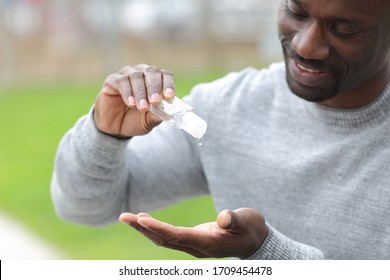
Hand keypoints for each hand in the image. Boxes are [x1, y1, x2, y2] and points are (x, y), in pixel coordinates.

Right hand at [94, 64, 174, 137]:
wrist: (114, 127)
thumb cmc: (135, 120)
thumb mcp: (148, 120)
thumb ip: (157, 115)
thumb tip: (170, 114)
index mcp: (156, 80)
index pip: (165, 75)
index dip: (169, 84)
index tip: (169, 96)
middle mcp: (142, 73)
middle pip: (151, 72)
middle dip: (155, 87)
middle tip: (155, 101)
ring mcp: (126, 75)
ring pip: (136, 76)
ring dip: (141, 93)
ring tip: (143, 108)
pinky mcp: (112, 80)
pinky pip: (121, 81)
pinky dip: (128, 93)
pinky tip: (131, 104)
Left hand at [119, 208, 268, 258]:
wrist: (255, 241)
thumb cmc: (251, 229)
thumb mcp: (246, 221)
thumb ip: (233, 220)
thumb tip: (222, 217)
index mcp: (208, 243)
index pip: (178, 236)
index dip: (159, 229)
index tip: (141, 219)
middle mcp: (197, 247)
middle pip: (164, 240)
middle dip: (143, 229)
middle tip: (123, 217)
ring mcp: (193, 245)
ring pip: (164, 240)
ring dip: (144, 229)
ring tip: (127, 217)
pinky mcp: (192, 240)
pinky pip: (168, 237)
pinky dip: (154, 229)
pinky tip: (144, 220)